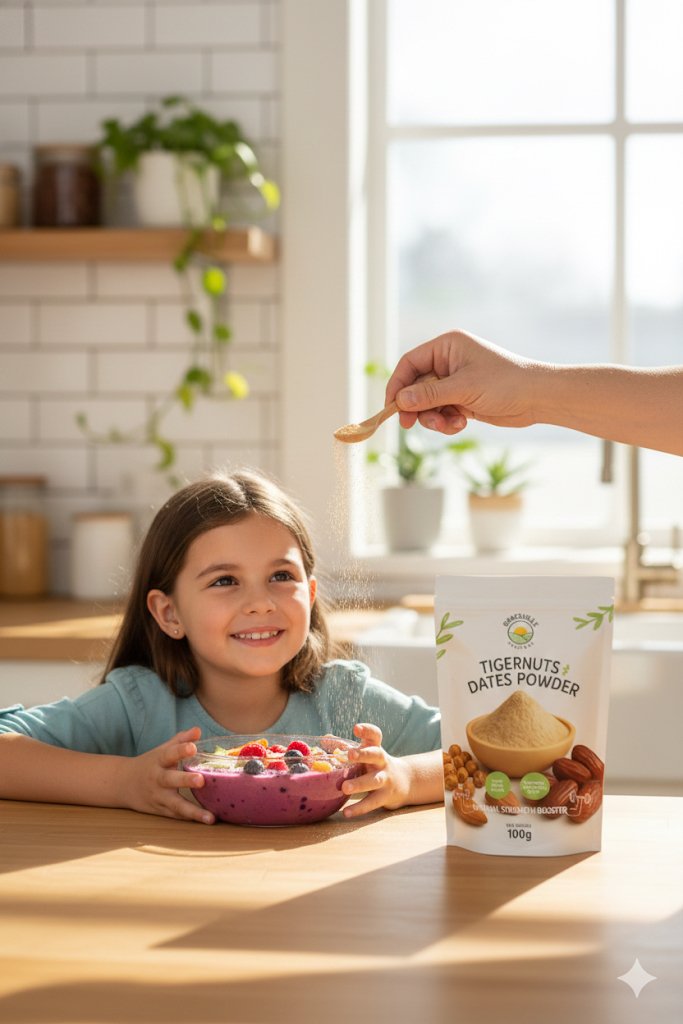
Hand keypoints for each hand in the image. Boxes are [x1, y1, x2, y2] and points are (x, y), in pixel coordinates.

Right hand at [122, 726, 213, 824]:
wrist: (124, 784)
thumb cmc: (151, 764)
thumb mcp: (163, 750)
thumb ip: (181, 740)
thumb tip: (198, 730)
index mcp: (159, 761)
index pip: (169, 754)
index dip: (181, 750)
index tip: (193, 747)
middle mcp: (157, 779)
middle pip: (170, 780)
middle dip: (185, 780)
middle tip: (201, 780)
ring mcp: (158, 797)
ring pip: (175, 805)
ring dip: (193, 811)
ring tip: (210, 818)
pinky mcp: (160, 811)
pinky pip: (176, 815)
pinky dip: (189, 818)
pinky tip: (205, 821)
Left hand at [340, 723, 409, 817]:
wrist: (405, 781)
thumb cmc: (376, 764)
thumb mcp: (367, 754)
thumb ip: (347, 747)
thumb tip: (324, 740)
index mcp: (376, 748)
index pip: (375, 735)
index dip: (367, 730)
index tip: (356, 728)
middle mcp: (382, 761)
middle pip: (376, 755)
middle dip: (363, 754)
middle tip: (350, 754)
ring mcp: (385, 779)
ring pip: (374, 781)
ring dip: (359, 784)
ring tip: (345, 787)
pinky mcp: (385, 796)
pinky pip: (371, 802)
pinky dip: (359, 808)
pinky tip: (346, 812)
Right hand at [384, 329, 538, 434]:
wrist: (537, 398)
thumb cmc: (505, 383)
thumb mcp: (464, 388)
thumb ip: (430, 395)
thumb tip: (401, 400)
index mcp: (447, 347)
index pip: (410, 363)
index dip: (397, 385)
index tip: (392, 407)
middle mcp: (448, 362)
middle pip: (415, 386)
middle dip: (417, 407)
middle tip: (412, 426)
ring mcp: (455, 381)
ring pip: (427, 403)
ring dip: (433, 418)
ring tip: (450, 424)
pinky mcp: (462, 398)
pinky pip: (441, 412)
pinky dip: (446, 421)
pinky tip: (461, 424)